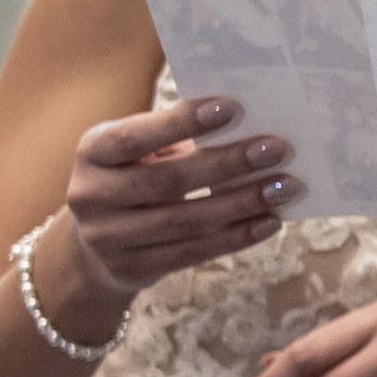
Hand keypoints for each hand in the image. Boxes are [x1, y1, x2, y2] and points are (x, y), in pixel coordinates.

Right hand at [64, 97, 294, 294]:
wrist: (94, 242)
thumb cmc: (132, 175)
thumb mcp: (136, 151)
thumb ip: (174, 137)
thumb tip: (246, 126)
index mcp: (92, 152)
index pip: (136, 136)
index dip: (182, 123)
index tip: (232, 107)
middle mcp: (92, 196)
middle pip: (168, 181)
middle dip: (228, 164)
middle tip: (277, 149)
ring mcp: (108, 238)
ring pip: (186, 222)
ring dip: (242, 204)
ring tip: (284, 187)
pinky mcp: (132, 269)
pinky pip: (193, 252)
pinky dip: (236, 237)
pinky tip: (270, 222)